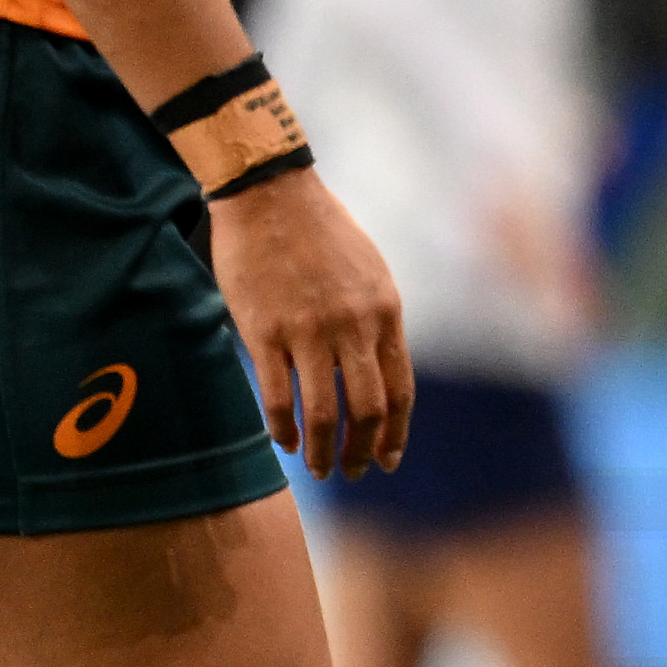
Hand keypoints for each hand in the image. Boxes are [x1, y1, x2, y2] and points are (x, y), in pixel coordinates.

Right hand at [210, 170, 412, 478]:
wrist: (272, 194)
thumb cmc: (322, 232)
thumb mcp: (370, 274)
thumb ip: (377, 322)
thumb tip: (378, 370)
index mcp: (386, 313)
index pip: (401, 390)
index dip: (397, 433)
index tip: (389, 460)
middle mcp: (354, 327)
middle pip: (369, 410)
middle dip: (364, 451)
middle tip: (354, 473)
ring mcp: (308, 331)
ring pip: (324, 412)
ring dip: (323, 450)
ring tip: (318, 469)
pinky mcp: (264, 331)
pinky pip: (277, 395)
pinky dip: (282, 427)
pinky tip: (283, 441)